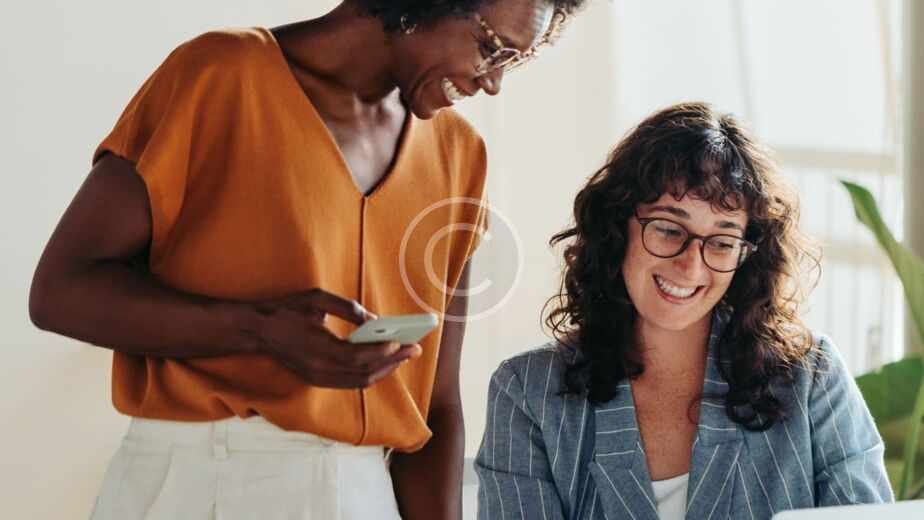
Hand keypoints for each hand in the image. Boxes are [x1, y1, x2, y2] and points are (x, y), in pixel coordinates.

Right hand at [253, 288, 421, 387]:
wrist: (257, 330)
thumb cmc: (287, 310)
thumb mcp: (316, 299)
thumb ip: (347, 309)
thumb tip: (374, 321)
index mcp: (318, 349)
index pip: (359, 357)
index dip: (384, 352)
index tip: (404, 342)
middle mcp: (319, 370)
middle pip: (364, 374)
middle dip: (392, 362)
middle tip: (414, 350)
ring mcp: (317, 379)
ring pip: (359, 383)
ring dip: (384, 371)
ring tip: (403, 356)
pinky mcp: (317, 380)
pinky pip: (350, 383)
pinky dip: (370, 375)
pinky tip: (383, 362)